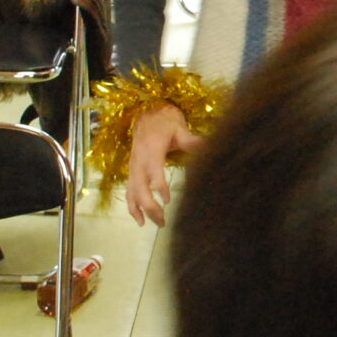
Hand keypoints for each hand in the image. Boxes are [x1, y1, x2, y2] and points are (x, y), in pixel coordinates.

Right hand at [124, 103, 198, 227]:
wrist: (146, 112)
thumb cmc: (165, 121)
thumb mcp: (180, 128)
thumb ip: (192, 140)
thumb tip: (209, 146)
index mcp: (151, 149)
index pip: (153, 171)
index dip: (159, 186)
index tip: (167, 200)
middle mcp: (138, 160)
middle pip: (140, 188)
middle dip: (150, 206)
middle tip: (163, 222)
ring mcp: (133, 167)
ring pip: (132, 193)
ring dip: (142, 210)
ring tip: (155, 223)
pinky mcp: (131, 171)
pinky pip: (128, 191)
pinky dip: (132, 207)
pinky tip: (140, 220)